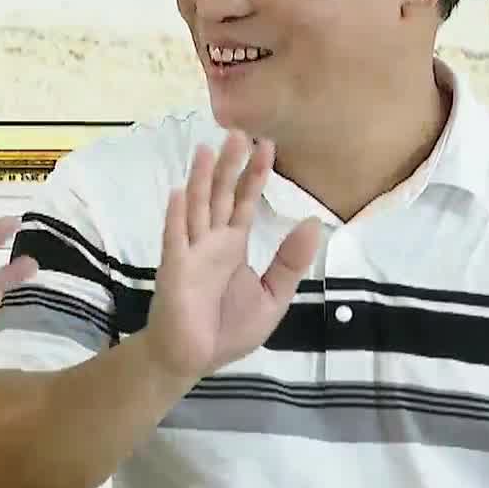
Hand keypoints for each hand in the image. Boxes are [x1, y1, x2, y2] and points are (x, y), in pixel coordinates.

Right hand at [145, 134, 321, 384]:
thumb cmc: (229, 327)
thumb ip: (290, 262)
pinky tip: (179, 192)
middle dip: (230, 164)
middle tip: (239, 130)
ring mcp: (190, 252)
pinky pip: (176, 239)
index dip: (255, 173)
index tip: (267, 144)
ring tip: (208, 149)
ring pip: (197, 208)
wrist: (193, 357)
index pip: (245, 201)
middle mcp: (211, 241)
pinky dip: (177, 216)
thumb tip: (313, 223)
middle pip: (220, 195)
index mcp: (233, 244)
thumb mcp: (273, 296)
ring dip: (201, 179)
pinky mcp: (175, 269)